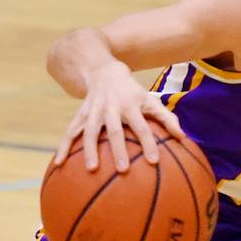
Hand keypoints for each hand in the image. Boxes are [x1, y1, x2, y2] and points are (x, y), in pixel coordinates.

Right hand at [55, 62, 184, 171]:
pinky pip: (70, 131)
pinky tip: (57, 164)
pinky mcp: (79, 114)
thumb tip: (183, 138)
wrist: (103, 70)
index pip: (142, 127)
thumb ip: (166, 118)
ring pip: (90, 132)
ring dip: (89, 150)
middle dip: (118, 150)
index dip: (148, 143)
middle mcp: (111, 108)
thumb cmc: (131, 91)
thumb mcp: (150, 99)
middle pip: (115, 131)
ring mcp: (93, 111)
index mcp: (130, 105)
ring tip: (91, 169)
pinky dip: (63, 147)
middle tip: (123, 170)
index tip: (154, 161)